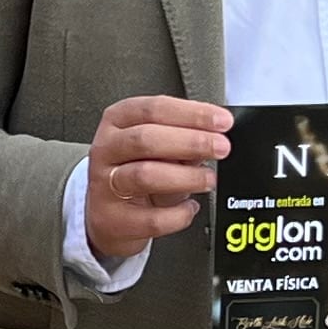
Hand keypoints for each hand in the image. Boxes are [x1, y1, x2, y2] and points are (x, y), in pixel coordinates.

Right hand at [84, 95, 231, 264]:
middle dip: (191, 142)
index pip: (154, 109)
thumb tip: (215, 137)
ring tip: (209, 179)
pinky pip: (152, 218)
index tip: (222, 121)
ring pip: (145, 176)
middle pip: (146, 139)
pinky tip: (190, 207)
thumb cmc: (135, 169)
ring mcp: (105, 184)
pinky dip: (178, 214)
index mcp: (117, 121)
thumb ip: (181, 139)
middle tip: (222, 147)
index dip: (192, 114)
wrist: (108, 213)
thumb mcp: (155, 147)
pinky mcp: (113, 219)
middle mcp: (107, 149)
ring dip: (186, 176)